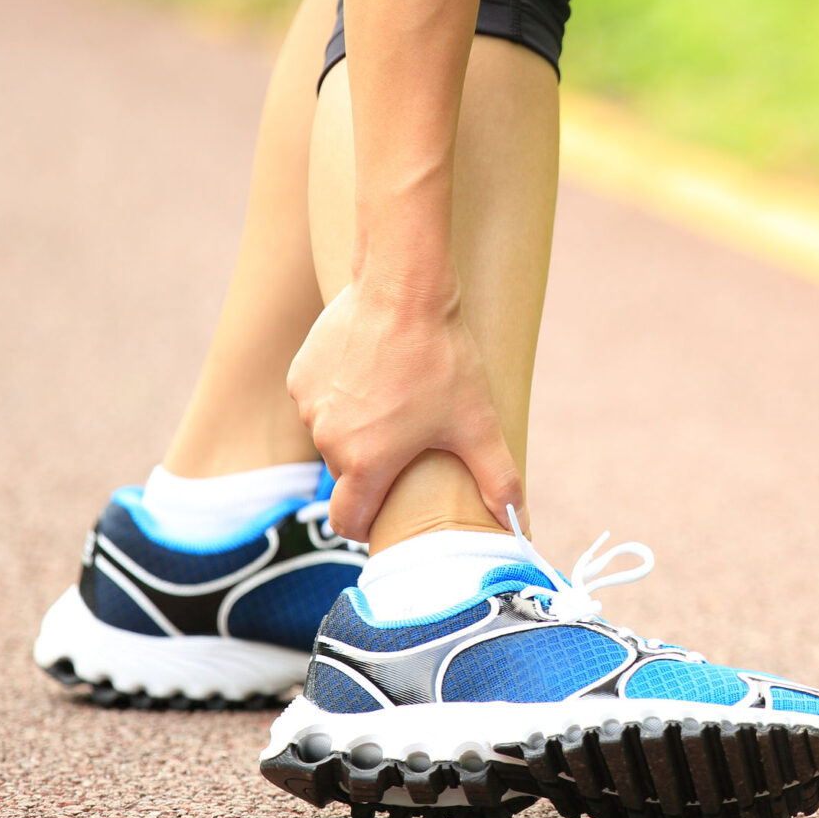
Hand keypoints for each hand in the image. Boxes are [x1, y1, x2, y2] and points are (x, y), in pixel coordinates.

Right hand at [286, 277, 525, 540]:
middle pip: (346, 474)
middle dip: (373, 467)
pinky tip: (371, 374)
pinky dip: (340, 397)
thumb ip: (498, 480)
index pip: (348, 521)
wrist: (403, 290)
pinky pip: (319, 400)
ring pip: (331, 434)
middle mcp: (328, 439)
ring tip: (394, 402)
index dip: (366, 528)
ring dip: (356, 429)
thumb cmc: (441, 360)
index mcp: (365, 462)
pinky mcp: (301, 374)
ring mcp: (310, 405)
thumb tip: (517, 523)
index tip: (382, 520)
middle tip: (407, 444)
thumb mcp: (478, 424)